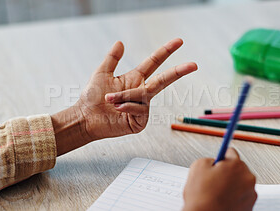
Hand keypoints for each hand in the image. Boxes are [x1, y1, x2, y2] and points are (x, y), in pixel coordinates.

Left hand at [52, 38, 196, 154]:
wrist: (85, 118)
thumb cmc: (92, 97)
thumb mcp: (101, 73)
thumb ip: (112, 58)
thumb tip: (120, 42)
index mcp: (135, 79)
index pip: (154, 62)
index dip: (166, 51)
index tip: (179, 41)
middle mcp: (142, 92)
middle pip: (164, 80)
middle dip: (179, 72)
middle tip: (194, 65)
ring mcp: (143, 108)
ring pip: (143, 96)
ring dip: (125, 96)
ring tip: (109, 100)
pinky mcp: (140, 121)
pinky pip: (138, 110)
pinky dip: (126, 107)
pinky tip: (117, 110)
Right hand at [183, 148, 256, 210]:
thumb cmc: (202, 197)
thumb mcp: (198, 166)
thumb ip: (209, 159)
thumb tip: (213, 161)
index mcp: (236, 165)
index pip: (231, 152)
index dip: (221, 157)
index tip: (219, 159)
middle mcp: (247, 178)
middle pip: (237, 168)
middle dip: (227, 172)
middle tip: (213, 180)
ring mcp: (250, 193)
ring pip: (240, 183)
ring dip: (230, 185)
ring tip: (216, 193)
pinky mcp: (250, 206)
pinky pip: (241, 196)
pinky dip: (233, 197)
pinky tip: (221, 200)